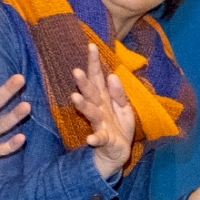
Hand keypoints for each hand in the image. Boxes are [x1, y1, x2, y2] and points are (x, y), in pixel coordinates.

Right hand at [69, 52, 136, 179]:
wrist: (117, 153)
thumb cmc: (119, 127)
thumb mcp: (123, 107)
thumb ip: (118, 92)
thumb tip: (112, 75)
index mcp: (104, 98)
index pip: (98, 77)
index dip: (94, 62)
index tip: (91, 46)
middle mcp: (99, 108)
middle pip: (91, 93)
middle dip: (84, 82)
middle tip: (76, 71)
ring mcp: (100, 124)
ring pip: (91, 112)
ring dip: (83, 105)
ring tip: (75, 97)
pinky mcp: (104, 139)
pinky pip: (99, 138)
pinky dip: (95, 138)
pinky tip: (90, 139)